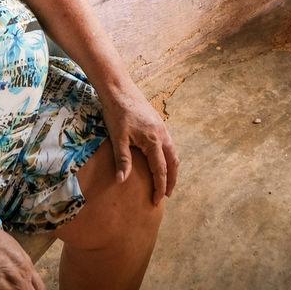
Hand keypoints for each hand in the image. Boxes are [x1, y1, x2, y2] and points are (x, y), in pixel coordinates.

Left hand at [99, 83, 178, 204]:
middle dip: (172, 180)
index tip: (157, 200)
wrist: (119, 89)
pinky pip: (169, 144)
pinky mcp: (157, 122)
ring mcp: (161, 128)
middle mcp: (162, 135)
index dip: (160, 187)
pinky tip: (161, 159)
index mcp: (153, 141)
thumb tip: (121, 181)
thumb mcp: (118, 138)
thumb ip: (123, 160)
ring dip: (172, 168)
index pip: (160, 170)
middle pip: (173, 162)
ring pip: (173, 152)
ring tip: (167, 180)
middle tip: (167, 194)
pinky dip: (169, 156)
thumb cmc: (117, 112)